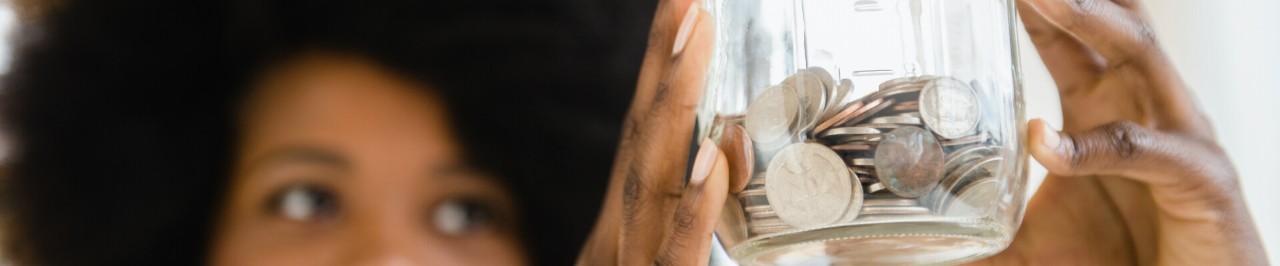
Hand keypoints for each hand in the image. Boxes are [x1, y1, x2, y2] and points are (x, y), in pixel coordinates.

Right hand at [576, 0, 724, 264]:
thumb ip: (684, 227)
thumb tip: (723, 157)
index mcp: (630, 232)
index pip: (646, 139)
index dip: (662, 73)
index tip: (685, 10)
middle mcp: (621, 242)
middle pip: (642, 141)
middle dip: (663, 64)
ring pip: (649, 184)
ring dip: (672, 105)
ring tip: (694, 35)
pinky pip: (674, 257)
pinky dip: (692, 208)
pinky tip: (709, 156)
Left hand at [973, 0, 1266, 263]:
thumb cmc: (1117, 264)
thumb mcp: (1028, 246)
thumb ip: (975, 240)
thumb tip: (908, 256)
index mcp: (1103, 108)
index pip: (1067, 38)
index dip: (1037, 7)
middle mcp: (1143, 107)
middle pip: (1111, 24)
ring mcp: (1178, 134)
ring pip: (1139, 56)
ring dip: (1090, 22)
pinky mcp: (1200, 178)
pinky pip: (1140, 148)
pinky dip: (1091, 144)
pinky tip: (1042, 141)